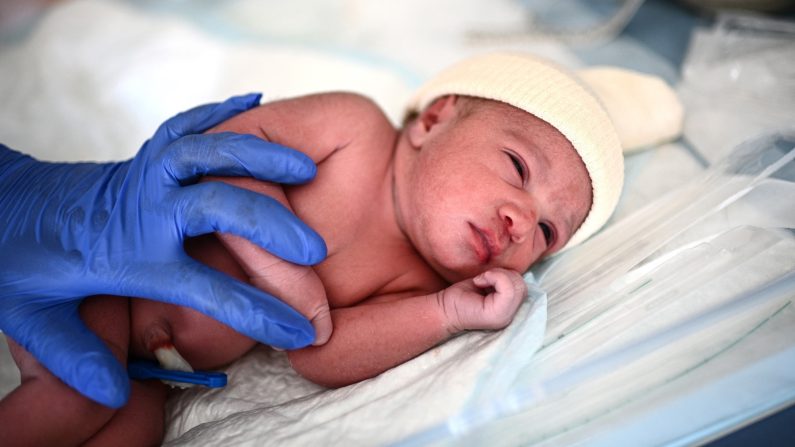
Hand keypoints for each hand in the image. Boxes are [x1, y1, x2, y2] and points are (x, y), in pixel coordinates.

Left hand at [0, 93, 326, 407]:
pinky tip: (256, 102)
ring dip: (258, 158)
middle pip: (217, 207)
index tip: (301, 330)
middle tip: (315, 250)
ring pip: (207, 152)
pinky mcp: (146, 154)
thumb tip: (112, 394)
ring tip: (304, 167)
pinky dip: (224, 112)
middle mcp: (143, 208)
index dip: (258, 311)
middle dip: (270, 227)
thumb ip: (71, 355)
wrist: (2, 203)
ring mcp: (145, 173)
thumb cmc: (18, 259)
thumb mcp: (31, 315)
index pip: (206, 287)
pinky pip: (188, 124)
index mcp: (127, 254)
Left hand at [437, 268, 526, 333]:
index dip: (508, 277)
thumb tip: (515, 273)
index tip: (489, 280)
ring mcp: (505, 317)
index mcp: (509, 310)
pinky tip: (478, 283)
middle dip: (503, 274)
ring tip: (481, 281)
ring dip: (497, 275)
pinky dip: (493, 277)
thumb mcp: (489, 285)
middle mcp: (510, 316)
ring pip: (516, 284)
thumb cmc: (463, 295)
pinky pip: (508, 287)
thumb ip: (505, 282)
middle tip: (484, 279)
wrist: (443, 308)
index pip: (524, 287)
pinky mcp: (497, 315)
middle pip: (522, 285)